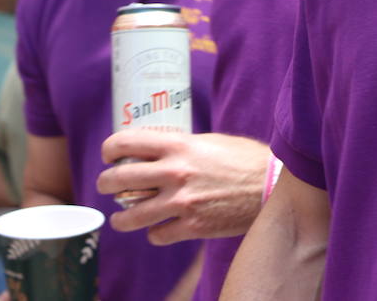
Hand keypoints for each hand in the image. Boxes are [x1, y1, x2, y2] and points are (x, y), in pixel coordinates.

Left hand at [96, 130, 267, 244]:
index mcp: (178, 145)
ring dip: (121, 218)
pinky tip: (160, 228)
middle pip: (118, 180)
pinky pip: (156, 235)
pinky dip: (155, 233)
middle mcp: (175, 173)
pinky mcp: (192, 227)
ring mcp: (182, 203)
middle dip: (105, 184)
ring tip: (121, 218)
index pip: (126, 143)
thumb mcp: (209, 141)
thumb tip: (153, 151)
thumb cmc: (243, 159)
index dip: (110, 149)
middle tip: (107, 187)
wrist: (271, 185)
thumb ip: (180, 146)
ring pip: (130, 216)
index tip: (108, 156)